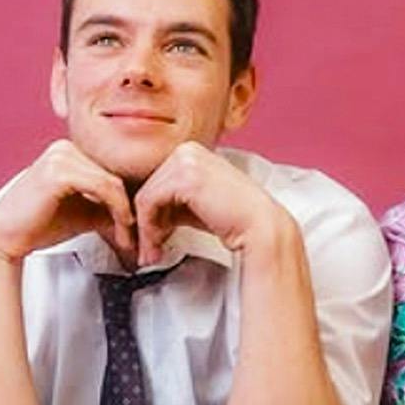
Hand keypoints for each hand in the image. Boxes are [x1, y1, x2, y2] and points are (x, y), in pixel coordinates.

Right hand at [0, 139, 140, 266]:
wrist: (6, 238)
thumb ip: (109, 210)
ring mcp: (60, 156)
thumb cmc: (38, 225)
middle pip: (115, 176)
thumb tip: (139, 218)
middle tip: (135, 237)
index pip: (112, 172)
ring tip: (127, 238)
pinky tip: (120, 230)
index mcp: (69, 152)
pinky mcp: (59, 171)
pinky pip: (104, 188)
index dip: (127, 202)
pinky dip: (117, 211)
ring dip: (125, 214)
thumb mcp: (84, 214)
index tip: (134, 229)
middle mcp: (65, 147)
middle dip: (129, 210)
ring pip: (113, 182)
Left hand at [131, 141, 292, 258]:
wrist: (260, 227)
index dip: (151, 213)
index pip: (157, 181)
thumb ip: (174, 204)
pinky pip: (149, 203)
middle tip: (149, 251)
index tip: (153, 239)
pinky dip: (147, 228)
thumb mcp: (196, 206)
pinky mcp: (183, 178)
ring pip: (144, 196)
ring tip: (152, 253)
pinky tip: (156, 246)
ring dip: (145, 230)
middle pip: (148, 188)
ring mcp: (185, 161)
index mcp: (191, 152)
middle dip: (145, 223)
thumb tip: (147, 217)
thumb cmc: (234, 220)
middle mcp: (187, 150)